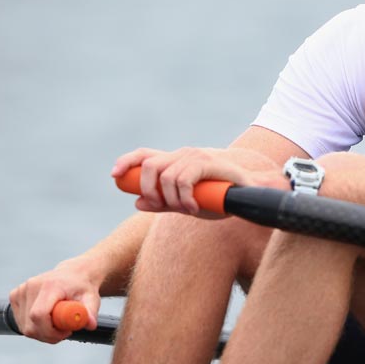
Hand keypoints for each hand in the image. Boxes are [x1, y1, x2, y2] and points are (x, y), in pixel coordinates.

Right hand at [9, 258, 100, 343]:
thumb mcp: (92, 298)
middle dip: (47, 335)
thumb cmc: (82, 287)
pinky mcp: (15, 295)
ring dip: (41, 332)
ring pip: (24, 326)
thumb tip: (90, 324)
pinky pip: (20, 321)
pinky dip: (32, 326)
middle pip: (30, 325)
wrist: (72, 274)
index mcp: (50, 285)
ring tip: (56, 322)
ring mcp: (21, 290)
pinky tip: (45, 318)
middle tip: (63, 331)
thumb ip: (91, 311)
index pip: (38, 315)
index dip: (50, 331)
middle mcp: (32, 285)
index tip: (65, 332)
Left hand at [111, 146, 286, 215]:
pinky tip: (194, 207)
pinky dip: (185, 197)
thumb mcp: (187, 203)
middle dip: (149, 190)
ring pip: (166, 176)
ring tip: (187, 208)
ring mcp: (195, 157)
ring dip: (171, 198)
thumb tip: (137, 202)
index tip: (114, 175)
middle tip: (162, 206)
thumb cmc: (219, 197)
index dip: (126, 163)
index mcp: (175, 162)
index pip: (144, 155)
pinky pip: (184, 179)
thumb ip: (163, 203)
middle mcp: (182, 155)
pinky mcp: (208, 163)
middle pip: (149, 166)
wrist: (250, 191)